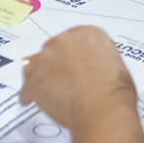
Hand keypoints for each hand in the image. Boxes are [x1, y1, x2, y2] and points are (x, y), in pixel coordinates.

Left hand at [19, 26, 137, 129]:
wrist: (103, 109)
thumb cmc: (116, 92)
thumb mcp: (116, 65)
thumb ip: (99, 60)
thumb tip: (95, 70)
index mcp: (88, 34)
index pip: (73, 40)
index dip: (70, 55)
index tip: (70, 65)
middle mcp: (65, 40)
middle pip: (53, 49)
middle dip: (55, 63)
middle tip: (61, 80)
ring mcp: (48, 57)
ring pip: (36, 63)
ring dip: (39, 74)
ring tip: (44, 90)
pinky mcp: (35, 77)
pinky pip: (27, 84)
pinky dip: (28, 93)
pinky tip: (30, 101)